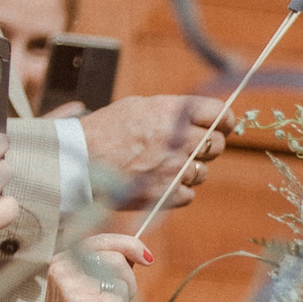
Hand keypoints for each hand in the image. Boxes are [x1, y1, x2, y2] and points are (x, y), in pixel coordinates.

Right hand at [31, 233, 147, 301]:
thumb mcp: (88, 288)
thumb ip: (106, 267)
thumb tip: (138, 253)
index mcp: (64, 259)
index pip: (104, 239)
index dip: (130, 245)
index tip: (147, 259)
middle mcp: (63, 268)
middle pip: (117, 260)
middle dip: (128, 284)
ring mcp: (69, 286)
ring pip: (120, 284)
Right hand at [86, 94, 231, 209]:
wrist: (78, 160)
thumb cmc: (105, 130)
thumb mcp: (139, 107)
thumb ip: (173, 111)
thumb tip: (203, 116)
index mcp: (173, 112)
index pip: (219, 113)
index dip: (224, 121)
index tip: (222, 126)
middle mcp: (178, 138)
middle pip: (217, 145)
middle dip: (207, 147)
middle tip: (188, 148)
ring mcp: (175, 168)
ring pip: (203, 172)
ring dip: (190, 170)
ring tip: (162, 166)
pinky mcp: (167, 194)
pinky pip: (189, 194)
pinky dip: (178, 191)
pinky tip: (158, 183)